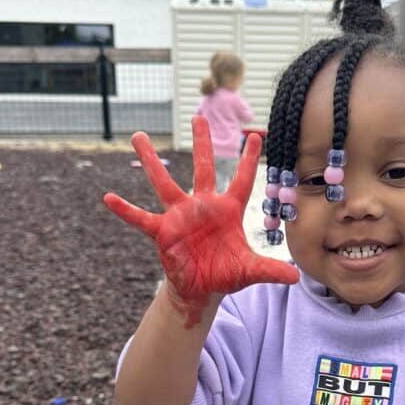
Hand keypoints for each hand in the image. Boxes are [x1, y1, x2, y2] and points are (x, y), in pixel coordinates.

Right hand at [104, 116, 298, 326]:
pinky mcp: (163, 232)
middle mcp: (203, 207)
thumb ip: (270, 270)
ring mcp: (180, 217)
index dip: (249, 160)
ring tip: (138, 136)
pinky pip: (140, 219)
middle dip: (202, 144)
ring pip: (165, 183)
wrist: (201, 289)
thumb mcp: (249, 271)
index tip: (256, 134)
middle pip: (203, 169)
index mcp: (228, 211)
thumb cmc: (225, 274)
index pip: (242, 181)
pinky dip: (125, 210)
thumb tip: (296, 277)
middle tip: (199, 116)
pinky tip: (108, 198)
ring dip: (152, 162)